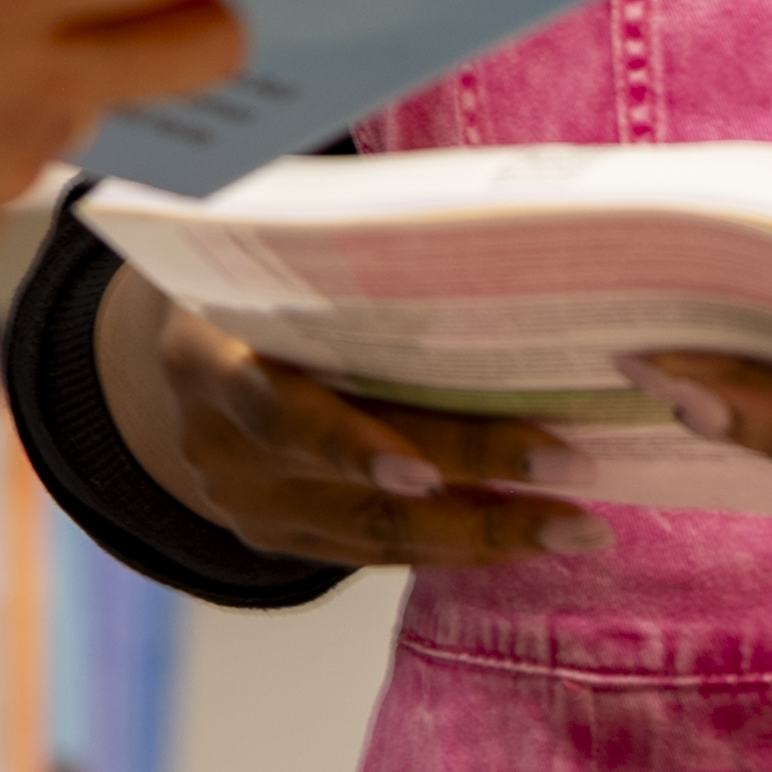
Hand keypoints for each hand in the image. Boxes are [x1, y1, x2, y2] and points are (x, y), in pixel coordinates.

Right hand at [96, 282, 589, 576]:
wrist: (194, 343)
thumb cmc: (264, 278)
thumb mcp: (279, 254)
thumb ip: (350, 255)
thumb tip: (500, 219)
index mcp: (210, 358)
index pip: (278, 409)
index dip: (349, 444)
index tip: (428, 473)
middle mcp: (222, 446)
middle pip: (355, 486)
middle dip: (472, 485)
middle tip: (571, 470)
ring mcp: (250, 504)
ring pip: (378, 536)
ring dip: (487, 531)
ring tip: (577, 523)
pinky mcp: (282, 537)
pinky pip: (379, 552)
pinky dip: (457, 543)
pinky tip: (527, 530)